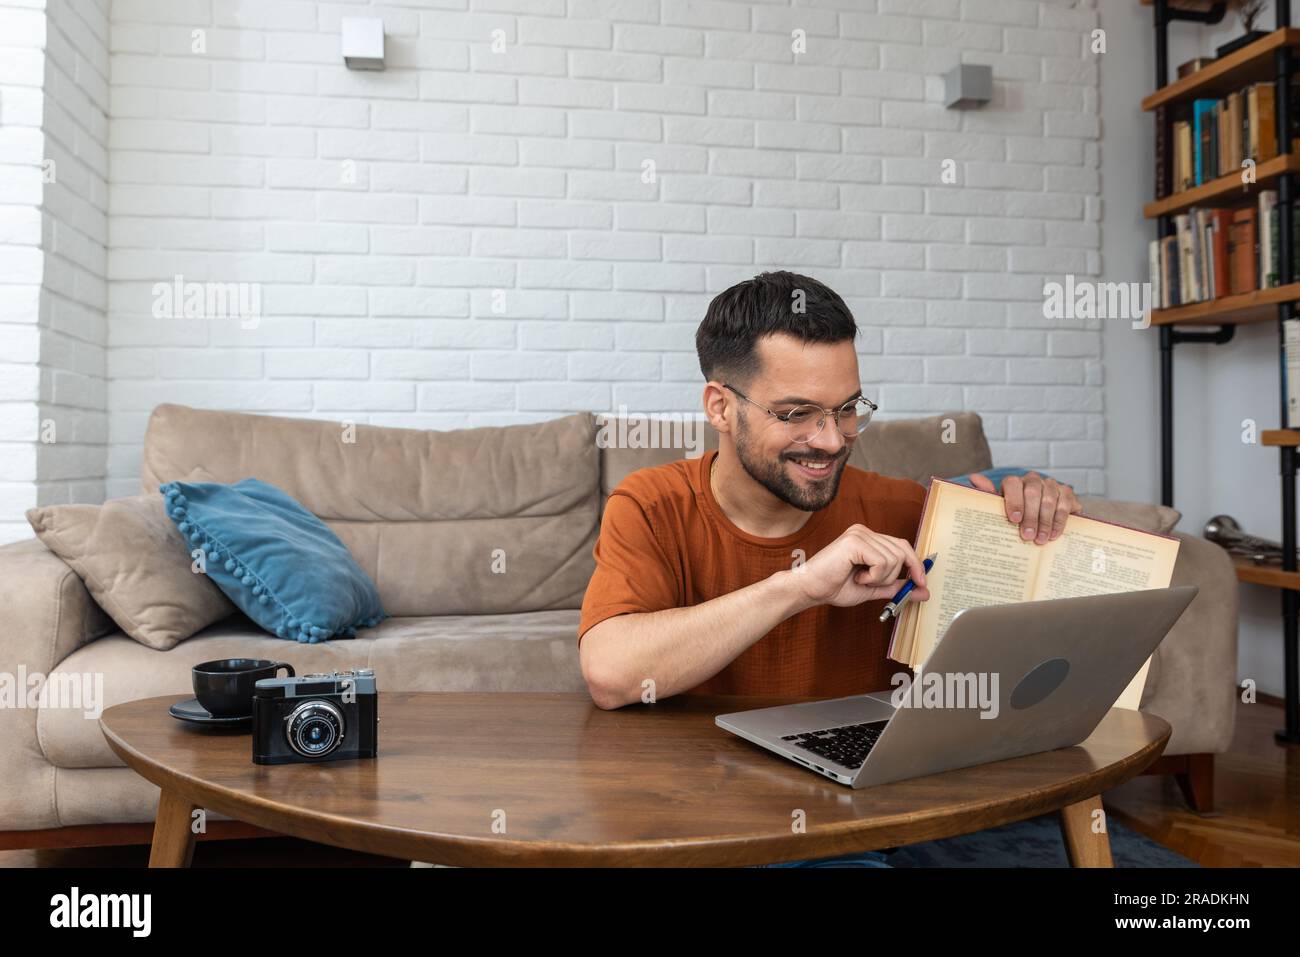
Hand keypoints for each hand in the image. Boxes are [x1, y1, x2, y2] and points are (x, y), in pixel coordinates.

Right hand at [789, 524, 929, 608]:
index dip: (915, 564)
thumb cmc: (834, 587)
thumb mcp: (874, 588)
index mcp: (868, 538)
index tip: (921, 583)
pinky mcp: (855, 541)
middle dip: (896, 575)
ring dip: (881, 578)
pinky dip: (873, 576)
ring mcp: (859, 534)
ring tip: (860, 579)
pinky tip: (857, 576)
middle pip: (902, 550)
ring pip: (893, 559)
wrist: (810, 589)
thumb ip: (897, 587)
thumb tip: (924, 591)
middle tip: (875, 584)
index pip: (902, 545)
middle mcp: (864, 531)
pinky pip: (881, 561)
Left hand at [968, 471, 1080, 544]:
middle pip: (1032, 493)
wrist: (1042, 519)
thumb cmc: (1017, 515)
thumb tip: (974, 478)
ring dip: (1045, 522)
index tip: (1014, 520)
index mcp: (1014, 482)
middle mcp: (1033, 480)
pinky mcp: (1066, 492)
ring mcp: (1051, 484)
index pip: (1012, 484)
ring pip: (1049, 499)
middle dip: (1030, 517)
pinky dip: (1059, 521)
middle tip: (1027, 536)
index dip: (1014, 501)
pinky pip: (1065, 504)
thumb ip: (989, 495)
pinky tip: (1054, 535)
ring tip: (1040, 540)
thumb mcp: (1001, 509)